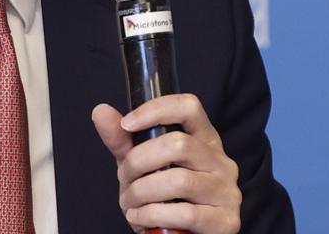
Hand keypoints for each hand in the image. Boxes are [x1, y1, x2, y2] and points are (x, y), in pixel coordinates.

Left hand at [92, 95, 240, 233]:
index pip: (189, 107)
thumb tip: (100, 111)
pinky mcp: (226, 221)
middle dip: (138, 162)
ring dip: (141, 193)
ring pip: (179, 180)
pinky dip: (151, 215)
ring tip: (130, 203)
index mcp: (205, 140)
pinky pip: (184, 214)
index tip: (126, 124)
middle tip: (124, 178)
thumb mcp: (142, 168)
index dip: (156, 109)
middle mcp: (221, 161)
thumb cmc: (166, 200)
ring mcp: (227, 191)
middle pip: (179, 144)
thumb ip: (123, 142)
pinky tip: (140, 217)